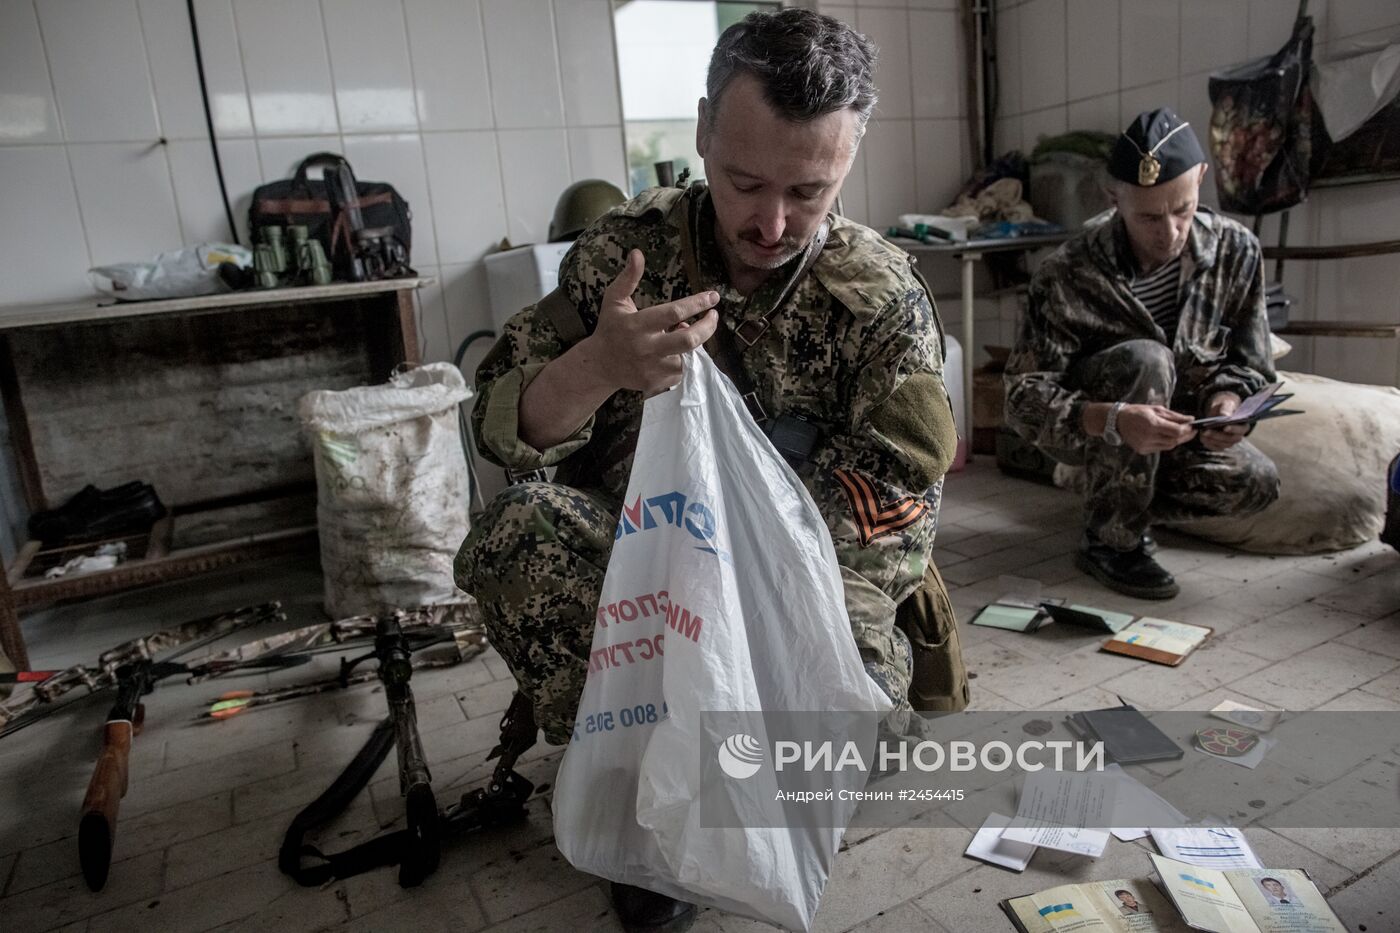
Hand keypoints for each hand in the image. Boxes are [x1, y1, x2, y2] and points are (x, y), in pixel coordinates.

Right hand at [577, 249, 719, 395]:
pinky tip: (670, 353)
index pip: (674, 313)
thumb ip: (628, 278)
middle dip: (707, 327)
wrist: (599, 365)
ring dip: (690, 344)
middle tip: (713, 316)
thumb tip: (637, 253)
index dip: (697, 303)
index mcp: (637, 325)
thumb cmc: (610, 327)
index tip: (713, 296)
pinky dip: (681, 360)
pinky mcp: (655, 383)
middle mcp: (645, 348)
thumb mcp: (614, 300)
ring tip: (681, 333)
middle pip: (689, 339)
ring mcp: (651, 368)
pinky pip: (679, 372)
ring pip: (686, 356)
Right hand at [1116, 404, 1197, 453]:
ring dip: (1176, 439)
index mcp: (1152, 424)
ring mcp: (1145, 445)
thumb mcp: (1156, 410)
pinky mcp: (1143, 450)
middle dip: (1185, 436)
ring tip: (1177, 432)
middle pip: (1175, 440)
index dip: (1187, 430)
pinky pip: (1160, 448)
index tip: (1193, 426)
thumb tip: (1190, 419)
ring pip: (1169, 446)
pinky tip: (1164, 436)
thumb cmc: (1137, 412)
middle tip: (1191, 430)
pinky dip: (1165, 442)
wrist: (1118, 421)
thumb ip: (1174, 416)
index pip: (1177, 431)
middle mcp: (1148, 437)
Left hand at [1200, 392, 1246, 450]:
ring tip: (1203, 433)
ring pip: (1222, 444)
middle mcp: (1238, 436)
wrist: (1218, 411)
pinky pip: (1215, 447)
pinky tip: (1202, 438)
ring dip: (1212, 440)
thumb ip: (1226, 409)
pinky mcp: (1220, 445)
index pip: (1241, 430)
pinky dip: (1209, 443)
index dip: (1234, 429)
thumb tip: (1225, 415)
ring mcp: (1229, 442)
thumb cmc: (1225, 407)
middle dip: (1218, 435)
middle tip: (1207, 431)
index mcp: (1243, 425)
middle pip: (1230, 439)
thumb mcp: (1226, 404)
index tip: (1225, 427)